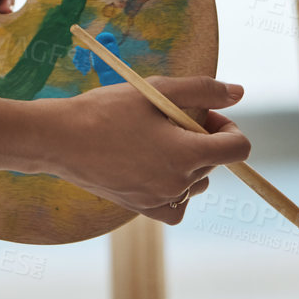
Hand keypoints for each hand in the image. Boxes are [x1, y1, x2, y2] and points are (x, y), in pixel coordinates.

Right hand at [32, 76, 250, 224]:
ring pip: (196, 181)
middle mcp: (179, 183)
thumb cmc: (105, 110)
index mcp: (186, 154)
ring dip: (186, 160)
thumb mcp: (154, 91)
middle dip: (200, 137)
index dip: (227, 126)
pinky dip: (172, 185)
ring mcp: (162, 200)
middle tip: (165, 118)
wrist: (60, 140)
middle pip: (213, 161)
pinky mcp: (145, 209)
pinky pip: (177, 202)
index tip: (204, 114)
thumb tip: (238, 93)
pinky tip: (149, 165)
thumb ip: (201, 89)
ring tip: (151, 139)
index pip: (237, 148)